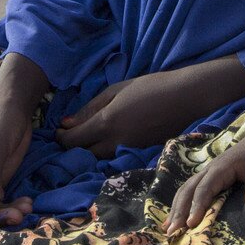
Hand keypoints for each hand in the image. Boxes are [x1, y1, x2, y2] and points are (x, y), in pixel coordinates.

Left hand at [57, 59, 244, 158]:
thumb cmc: (151, 86)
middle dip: (73, 148)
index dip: (61, 138)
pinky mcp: (140, 154)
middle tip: (69, 137)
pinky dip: (106, 153)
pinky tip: (107, 142)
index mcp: (107, 122)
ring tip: (86, 140)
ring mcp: (130, 151)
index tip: (58, 132)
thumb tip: (66, 123)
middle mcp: (116, 141)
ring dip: (89, 151)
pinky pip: (116, 157)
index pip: (73, 140)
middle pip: (84, 154)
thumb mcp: (117, 90)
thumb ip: (90, 108)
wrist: (187, 98)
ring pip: (99, 159)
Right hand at [165, 133, 244, 228]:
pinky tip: (176, 217)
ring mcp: (208, 174)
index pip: (204, 189)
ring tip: (168, 229)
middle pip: (188, 190)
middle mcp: (210, 170)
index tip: (191, 224)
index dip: (197, 206)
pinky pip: (191, 191)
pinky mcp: (210, 179)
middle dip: (179, 210)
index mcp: (221, 168)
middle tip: (172, 232)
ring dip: (176, 208)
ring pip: (186, 190)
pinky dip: (181, 204)